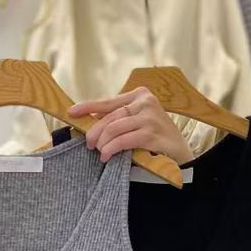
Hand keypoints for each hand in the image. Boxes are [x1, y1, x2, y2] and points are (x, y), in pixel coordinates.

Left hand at [69, 87, 192, 164]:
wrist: (179, 153)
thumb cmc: (154, 138)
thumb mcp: (135, 123)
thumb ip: (117, 119)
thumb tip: (89, 123)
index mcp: (140, 95)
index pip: (108, 101)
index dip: (88, 107)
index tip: (71, 112)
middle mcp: (146, 102)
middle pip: (110, 116)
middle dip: (95, 131)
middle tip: (88, 143)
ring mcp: (151, 117)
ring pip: (115, 128)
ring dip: (103, 142)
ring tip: (100, 152)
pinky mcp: (153, 134)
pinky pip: (124, 140)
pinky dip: (112, 148)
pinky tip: (107, 155)